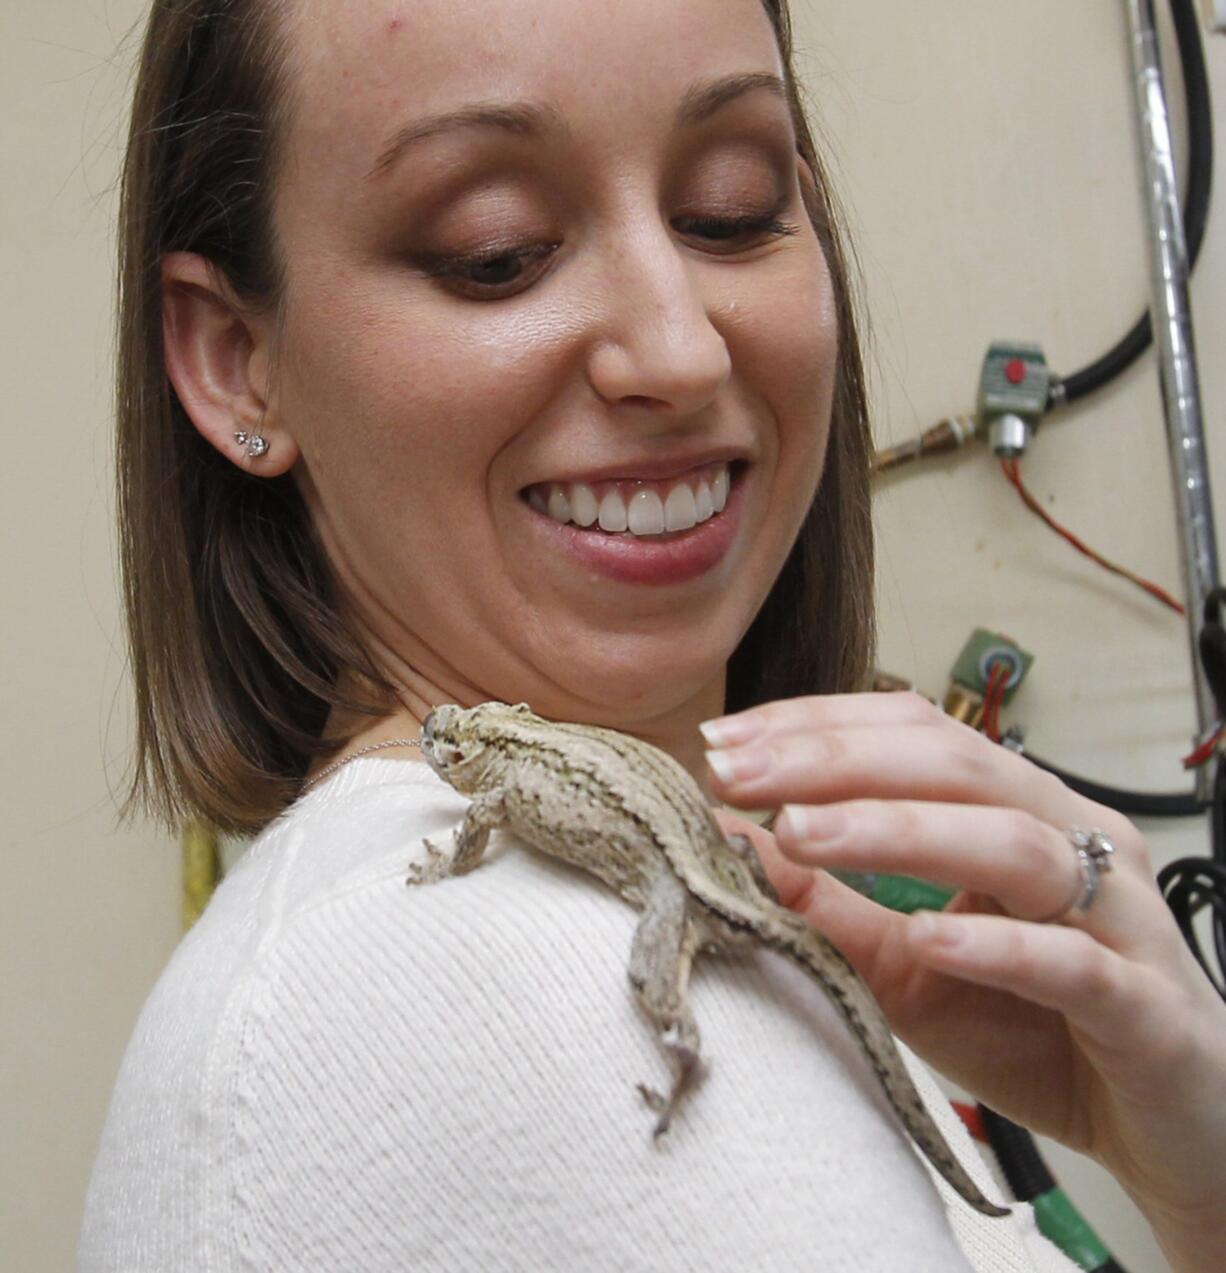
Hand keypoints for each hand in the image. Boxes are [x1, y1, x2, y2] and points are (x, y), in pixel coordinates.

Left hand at [703, 692, 1225, 1270]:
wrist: (1169, 1127)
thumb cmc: (1034, 1028)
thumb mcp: (908, 968)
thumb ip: (830, 907)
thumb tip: (733, 843)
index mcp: (1015, 811)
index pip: (912, 732)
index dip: (815, 726)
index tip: (722, 742)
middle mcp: (1071, 838)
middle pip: (954, 763)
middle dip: (834, 760)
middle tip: (736, 773)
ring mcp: (1117, 915)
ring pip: (1010, 841)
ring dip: (896, 831)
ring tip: (800, 833)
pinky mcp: (1145, 1003)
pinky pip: (1073, 961)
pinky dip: (997, 945)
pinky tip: (927, 940)